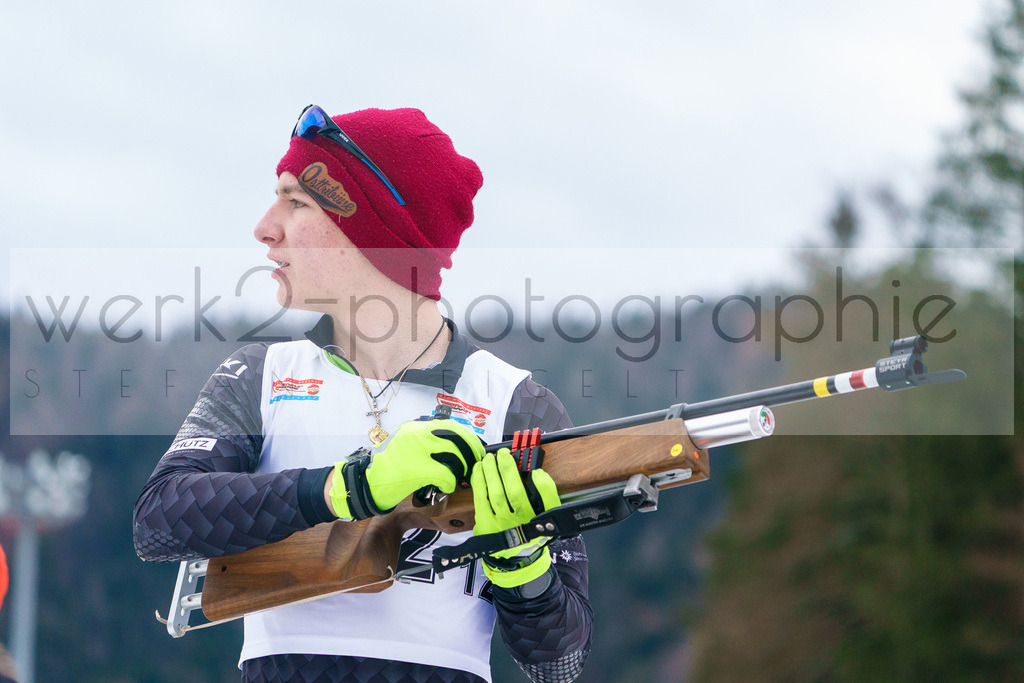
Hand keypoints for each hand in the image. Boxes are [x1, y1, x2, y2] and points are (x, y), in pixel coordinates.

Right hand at [328, 419, 482, 519]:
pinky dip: (450, 482)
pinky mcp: (416, 468)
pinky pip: (445, 474)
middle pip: (458, 438)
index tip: (475, 448)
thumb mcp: (407, 445)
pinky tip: (446, 487)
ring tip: (460, 476)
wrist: (366, 482)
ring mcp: (417, 450)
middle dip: (472, 452)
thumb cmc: (388, 468)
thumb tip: (456, 445)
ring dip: (462, 468)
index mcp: (416, 428)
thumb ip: (428, 442)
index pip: (452, 426)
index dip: (468, 438)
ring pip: (455, 455)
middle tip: (475, 463)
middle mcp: (417, 434)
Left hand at [471, 448, 560, 587]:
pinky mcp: (485, 524)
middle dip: (508, 469)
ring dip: (491, 472)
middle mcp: (520, 525)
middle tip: (503, 453)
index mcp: (539, 522)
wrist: (514, 556)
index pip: (546, 502)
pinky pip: (480, 499)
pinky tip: (479, 468)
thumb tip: (538, 474)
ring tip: (489, 458)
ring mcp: (501, 525)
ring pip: (496, 494)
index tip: (536, 471)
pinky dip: (479, 481)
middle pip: (516, 493)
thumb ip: (548, 496)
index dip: (543, 485)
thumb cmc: (530, 529)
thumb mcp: (546, 517)